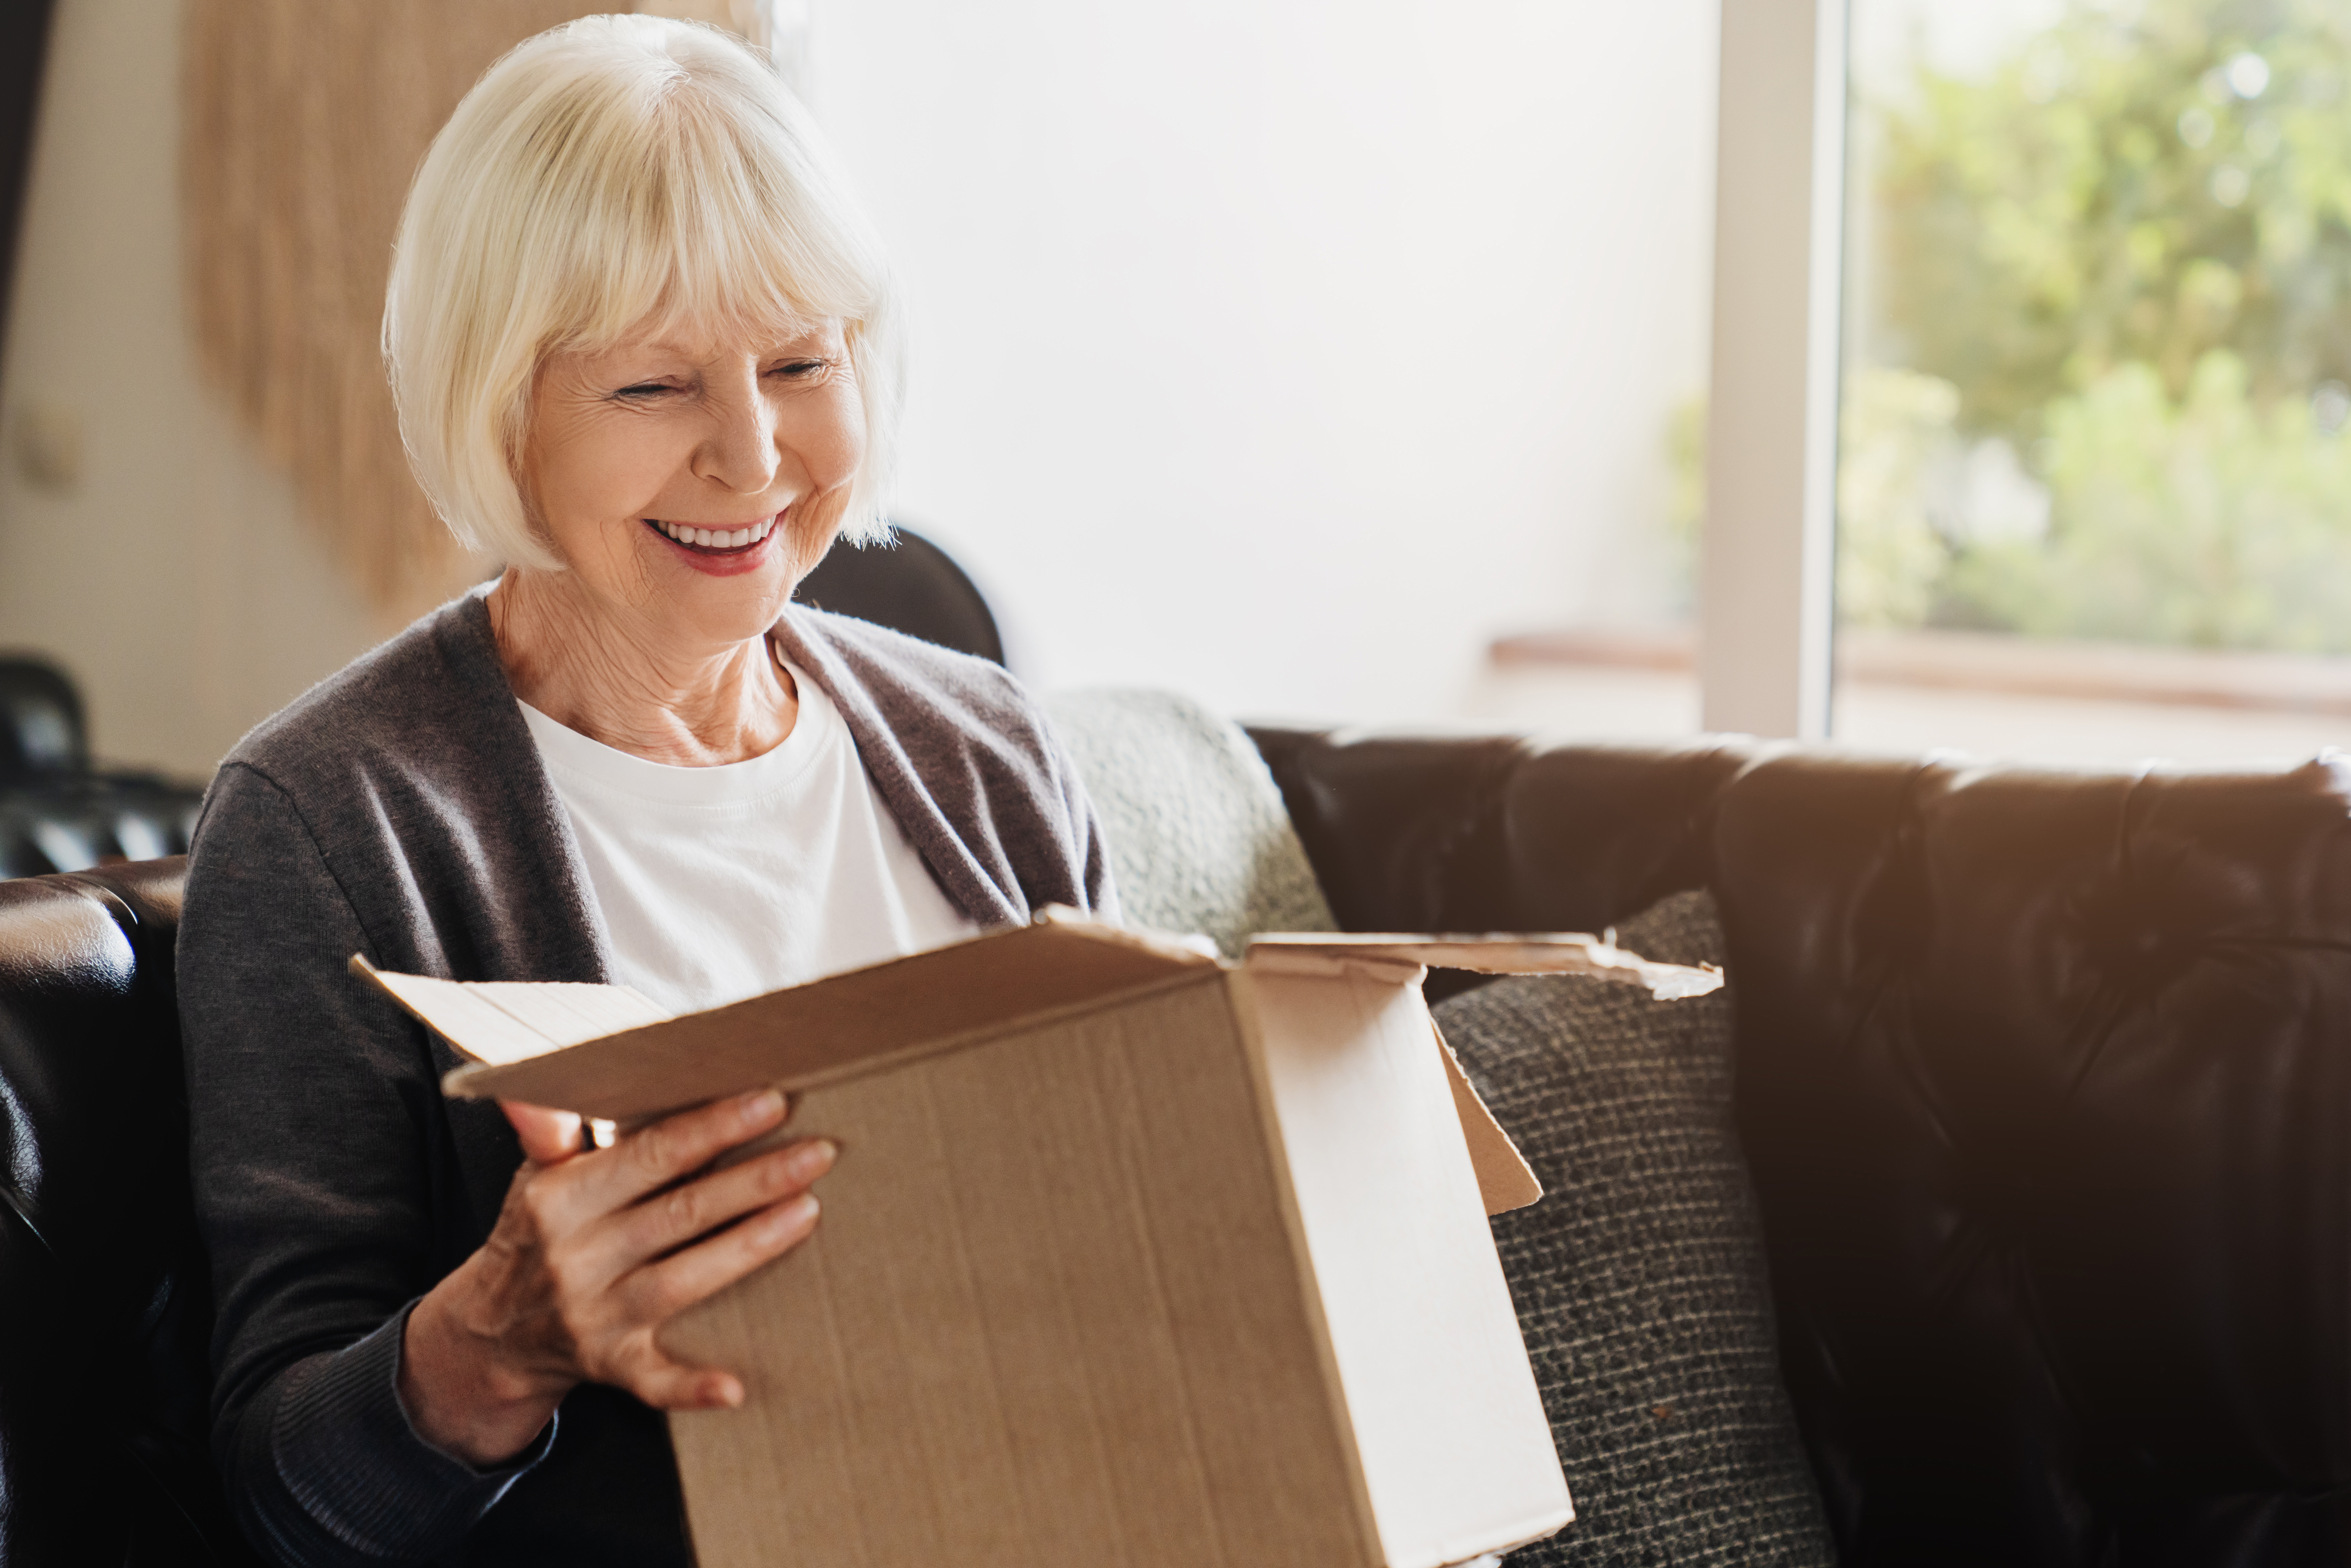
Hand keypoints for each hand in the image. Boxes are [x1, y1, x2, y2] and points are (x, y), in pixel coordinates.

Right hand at [399, 1088, 832, 1465]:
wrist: (491, 1333)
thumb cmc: (537, 1235)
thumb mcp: (533, 1176)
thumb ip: (545, 1127)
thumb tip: (528, 1085)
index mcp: (559, 1201)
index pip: (648, 1155)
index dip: (711, 1128)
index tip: (770, 1101)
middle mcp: (576, 1259)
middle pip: (679, 1213)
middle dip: (753, 1181)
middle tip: (818, 1152)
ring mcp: (595, 1317)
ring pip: (682, 1281)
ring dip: (749, 1248)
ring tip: (810, 1210)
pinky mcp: (612, 1365)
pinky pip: (654, 1381)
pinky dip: (693, 1387)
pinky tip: (736, 1387)